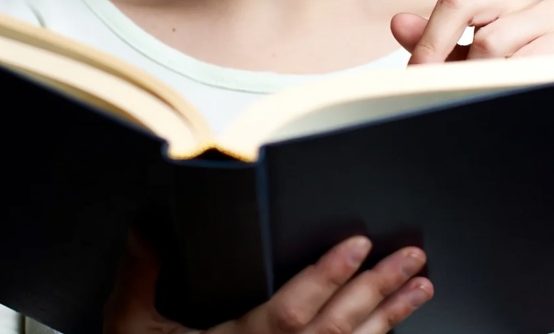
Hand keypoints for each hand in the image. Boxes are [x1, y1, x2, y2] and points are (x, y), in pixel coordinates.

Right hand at [103, 233, 431, 333]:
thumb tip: (143, 230)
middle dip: (378, 290)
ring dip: (390, 318)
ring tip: (421, 287)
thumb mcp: (131, 330)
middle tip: (413, 259)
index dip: (326, 277)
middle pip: (336, 329)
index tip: (358, 244)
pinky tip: (392, 327)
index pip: (291, 310)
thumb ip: (140, 279)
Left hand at [390, 0, 553, 159]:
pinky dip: (528, 82)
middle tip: (445, 99)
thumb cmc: (529, 90)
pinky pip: (549, 59)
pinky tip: (520, 102)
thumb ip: (441, 45)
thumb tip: (398, 22)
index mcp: (502, 0)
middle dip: (458, 71)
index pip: (456, 3)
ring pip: (510, 45)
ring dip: (491, 82)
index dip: (431, 42)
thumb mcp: (477, 68)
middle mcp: (534, 2)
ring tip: (483, 105)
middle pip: (482, 31)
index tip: (416, 76)